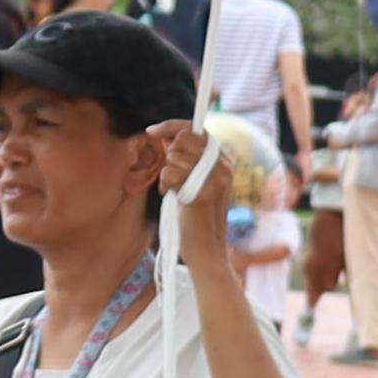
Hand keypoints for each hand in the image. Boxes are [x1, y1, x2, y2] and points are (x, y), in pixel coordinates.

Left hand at [162, 134, 249, 284]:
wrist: (209, 251)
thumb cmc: (197, 218)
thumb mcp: (196, 182)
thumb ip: (185, 158)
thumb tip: (165, 137)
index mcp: (225, 161)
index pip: (196, 130)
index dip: (171, 126)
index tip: (152, 131)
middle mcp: (224, 166)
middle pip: (183, 139)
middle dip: (169, 156)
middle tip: (173, 178)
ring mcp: (215, 179)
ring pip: (174, 156)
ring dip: (166, 174)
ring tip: (175, 191)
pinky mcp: (202, 193)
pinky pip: (171, 173)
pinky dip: (165, 184)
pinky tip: (173, 196)